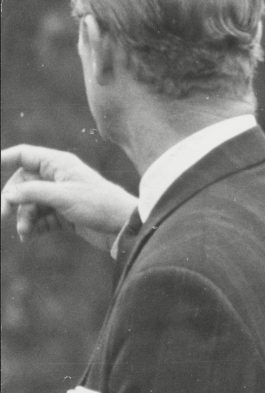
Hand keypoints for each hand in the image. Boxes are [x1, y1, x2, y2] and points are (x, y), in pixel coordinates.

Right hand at [1, 145, 136, 251]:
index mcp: (58, 164)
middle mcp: (58, 177)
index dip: (3, 159)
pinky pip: (40, 218)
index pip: (24, 155)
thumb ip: (33, 192)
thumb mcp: (63, 196)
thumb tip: (9, 194)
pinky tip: (29, 236)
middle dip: (11, 199)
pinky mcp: (64, 214)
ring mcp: (60, 196)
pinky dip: (33, 226)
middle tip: (2, 215)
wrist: (123, 227)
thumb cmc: (99, 204)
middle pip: (22, 183)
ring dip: (23, 217)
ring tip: (24, 232)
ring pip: (30, 203)